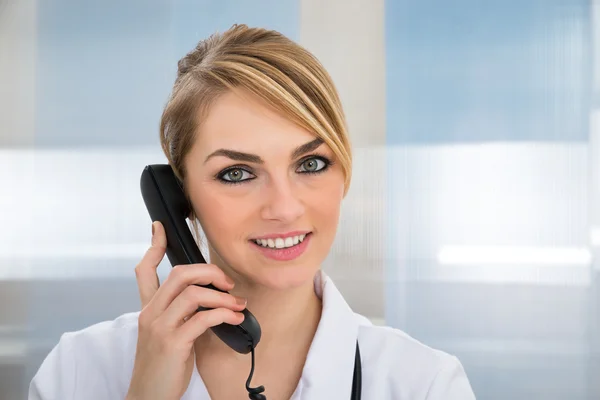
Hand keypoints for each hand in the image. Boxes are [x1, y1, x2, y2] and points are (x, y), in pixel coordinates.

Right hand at [126, 221, 246, 399]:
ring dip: (223, 297)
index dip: (153, 246)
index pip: (145, 270)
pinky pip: (202, 318)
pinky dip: (224, 314)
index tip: (159, 227)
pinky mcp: (171, 343)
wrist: (148, 396)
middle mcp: (151, 313)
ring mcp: (159, 327)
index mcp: (149, 308)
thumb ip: (182, 313)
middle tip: (229, 283)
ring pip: (193, 293)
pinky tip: (235, 318)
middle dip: (210, 272)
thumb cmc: (164, 365)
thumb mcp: (168, 333)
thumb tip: (213, 297)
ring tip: (238, 305)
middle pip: (180, 274)